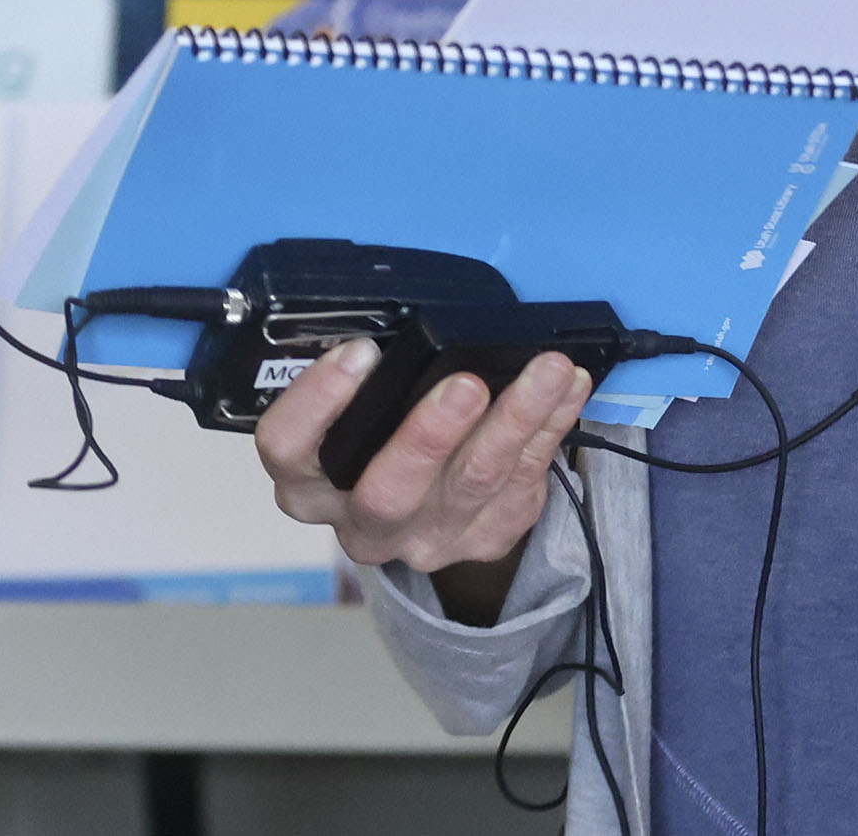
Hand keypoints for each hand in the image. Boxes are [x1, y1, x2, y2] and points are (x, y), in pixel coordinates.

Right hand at [254, 338, 593, 624]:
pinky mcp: (485, 538)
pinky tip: (568, 389)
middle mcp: (362, 522)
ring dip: (515, 420)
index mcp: (310, 481)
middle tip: (465, 385)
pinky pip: (524, 482)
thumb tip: (412, 319)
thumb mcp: (358, 407)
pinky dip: (550, 427)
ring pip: (473, 484)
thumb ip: (370, 379)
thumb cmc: (383, 433)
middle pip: (387, 492)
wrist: (426, 508)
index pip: (289, 449)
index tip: (360, 351)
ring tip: (546, 370)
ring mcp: (427, 539)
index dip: (317, 403)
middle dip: (429, 436)